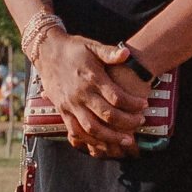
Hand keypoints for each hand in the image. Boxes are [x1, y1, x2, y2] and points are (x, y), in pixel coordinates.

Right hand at [31, 27, 149, 156]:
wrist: (46, 52)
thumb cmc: (73, 49)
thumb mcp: (91, 46)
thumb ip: (109, 52)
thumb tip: (127, 53)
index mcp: (91, 77)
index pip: (116, 97)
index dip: (133, 104)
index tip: (144, 104)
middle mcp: (81, 94)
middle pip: (107, 115)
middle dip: (127, 122)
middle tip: (141, 121)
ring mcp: (70, 105)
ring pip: (92, 129)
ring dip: (111, 138)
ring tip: (127, 140)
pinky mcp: (62, 112)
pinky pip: (76, 132)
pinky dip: (90, 142)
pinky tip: (103, 144)